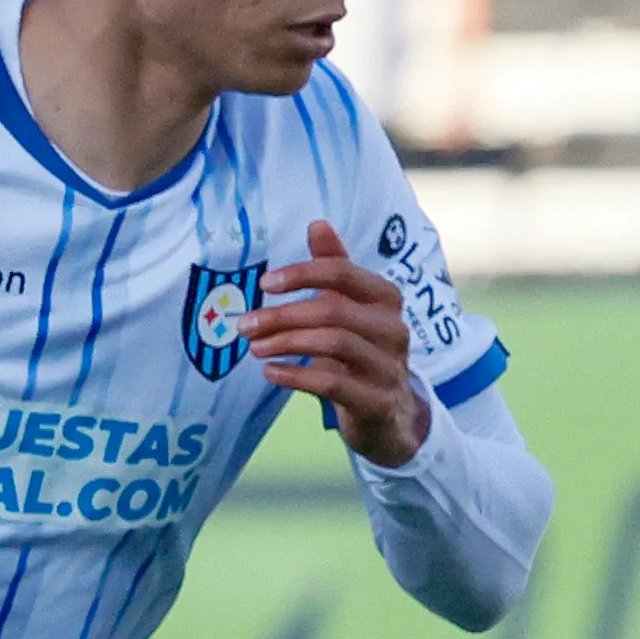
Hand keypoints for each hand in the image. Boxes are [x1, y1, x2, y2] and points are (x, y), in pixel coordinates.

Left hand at [243, 218, 429, 465]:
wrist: (392, 415)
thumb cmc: (362, 352)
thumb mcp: (350, 307)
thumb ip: (334, 267)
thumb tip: (317, 224)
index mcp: (386, 299)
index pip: (343, 273)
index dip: (302, 275)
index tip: (265, 284)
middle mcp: (394, 329)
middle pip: (333, 311)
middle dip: (282, 315)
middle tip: (245, 324)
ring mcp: (389, 368)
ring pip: (334, 344)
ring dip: (285, 343)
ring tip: (253, 347)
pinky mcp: (378, 402)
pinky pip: (332, 383)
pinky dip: (295, 375)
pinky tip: (270, 372)